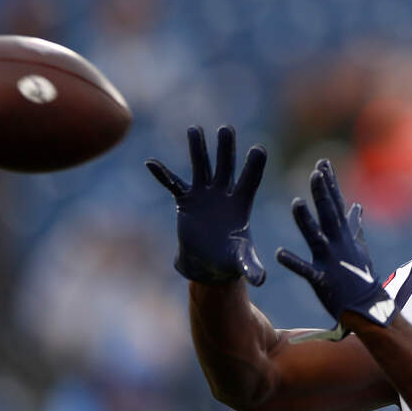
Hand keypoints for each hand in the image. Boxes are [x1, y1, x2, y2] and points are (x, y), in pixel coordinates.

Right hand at [145, 126, 267, 284]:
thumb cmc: (230, 261)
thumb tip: (260, 281)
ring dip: (198, 149)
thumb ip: (250, 267)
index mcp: (242, 205)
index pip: (250, 181)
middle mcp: (224, 194)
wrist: (209, 264)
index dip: (254, 167)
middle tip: (226, 129)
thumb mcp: (241, 262)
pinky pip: (173, 185)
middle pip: (226, 167)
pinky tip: (151, 163)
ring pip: (202, 167)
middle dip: (226, 149)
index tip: (258, 148)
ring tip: (195, 129)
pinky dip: (163, 175)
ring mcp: (204, 195)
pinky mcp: (186, 201)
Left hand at [277, 159, 394, 341]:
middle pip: (328, 214)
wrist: (367, 307)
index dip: (329, 184)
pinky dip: (293, 262)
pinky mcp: (323, 280)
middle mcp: (338, 245)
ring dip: (306, 221)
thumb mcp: (358, 247)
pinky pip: (305, 270)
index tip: (322, 163)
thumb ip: (353, 225)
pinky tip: (279, 253)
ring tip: (296, 203)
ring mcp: (330, 262)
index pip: (336, 204)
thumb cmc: (361, 277)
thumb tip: (356, 206)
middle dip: (322, 193)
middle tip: (315, 172)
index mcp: (344, 236)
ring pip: (316, 237)